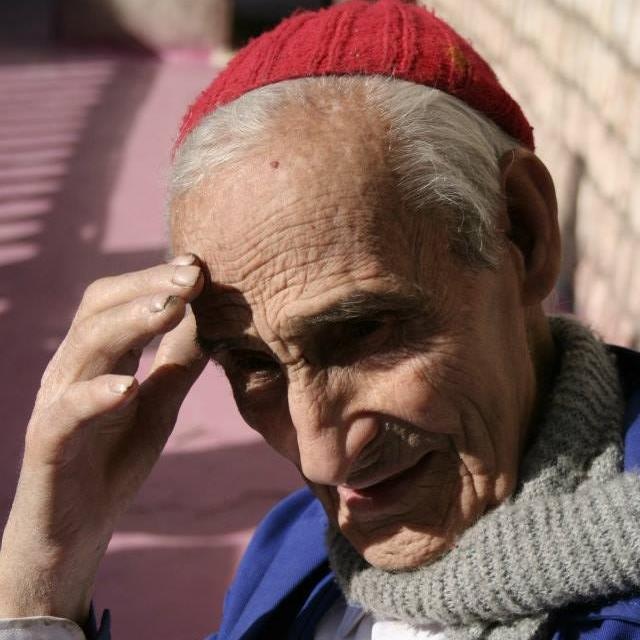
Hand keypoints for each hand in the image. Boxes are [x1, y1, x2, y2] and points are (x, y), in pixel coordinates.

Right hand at [0, 255, 206, 624]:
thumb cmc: (115, 459)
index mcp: (100, 357)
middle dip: (147, 287)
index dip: (157, 278)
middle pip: (99, 309)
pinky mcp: (47, 444)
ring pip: (84, 348)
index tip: (199, 263)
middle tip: (191, 273)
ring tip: (171, 308)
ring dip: (129, 323)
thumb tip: (214, 320)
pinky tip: (129, 385)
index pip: (121, 300)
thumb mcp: (161, 404)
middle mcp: (73, 369)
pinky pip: (65, 414)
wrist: (76, 529)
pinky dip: (96, 395)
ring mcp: (56, 403)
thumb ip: (180, 363)